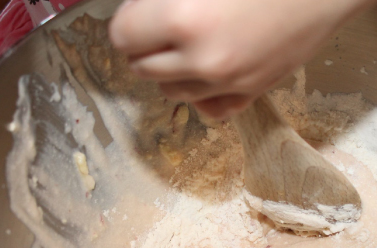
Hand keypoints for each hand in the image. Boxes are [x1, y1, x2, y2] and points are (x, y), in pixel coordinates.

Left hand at [109, 0, 376, 118]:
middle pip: (142, 68)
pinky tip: (209, 70)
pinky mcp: (253, 92)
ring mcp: (229, 82)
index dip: (129, 21)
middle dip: (144, 45)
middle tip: (160, 23)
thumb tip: (143, 9)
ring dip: (169, 69)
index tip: (140, 10)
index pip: (123, 37)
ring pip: (171, 91)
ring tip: (186, 44)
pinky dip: (201, 93)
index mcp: (182, 18)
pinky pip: (210, 108)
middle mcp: (201, 59)